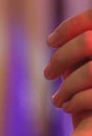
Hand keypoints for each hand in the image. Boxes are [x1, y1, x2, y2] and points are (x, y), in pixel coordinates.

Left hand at [44, 9, 91, 135]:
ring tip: (57, 100)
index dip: (71, 27)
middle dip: (62, 58)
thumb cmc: (91, 104)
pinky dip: (75, 100)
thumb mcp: (84, 74)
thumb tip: (57, 40)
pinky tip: (67, 108)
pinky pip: (91, 96)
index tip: (50, 42)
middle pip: (88, 41)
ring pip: (90, 71)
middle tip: (47, 74)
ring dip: (67, 86)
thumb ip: (78, 55)